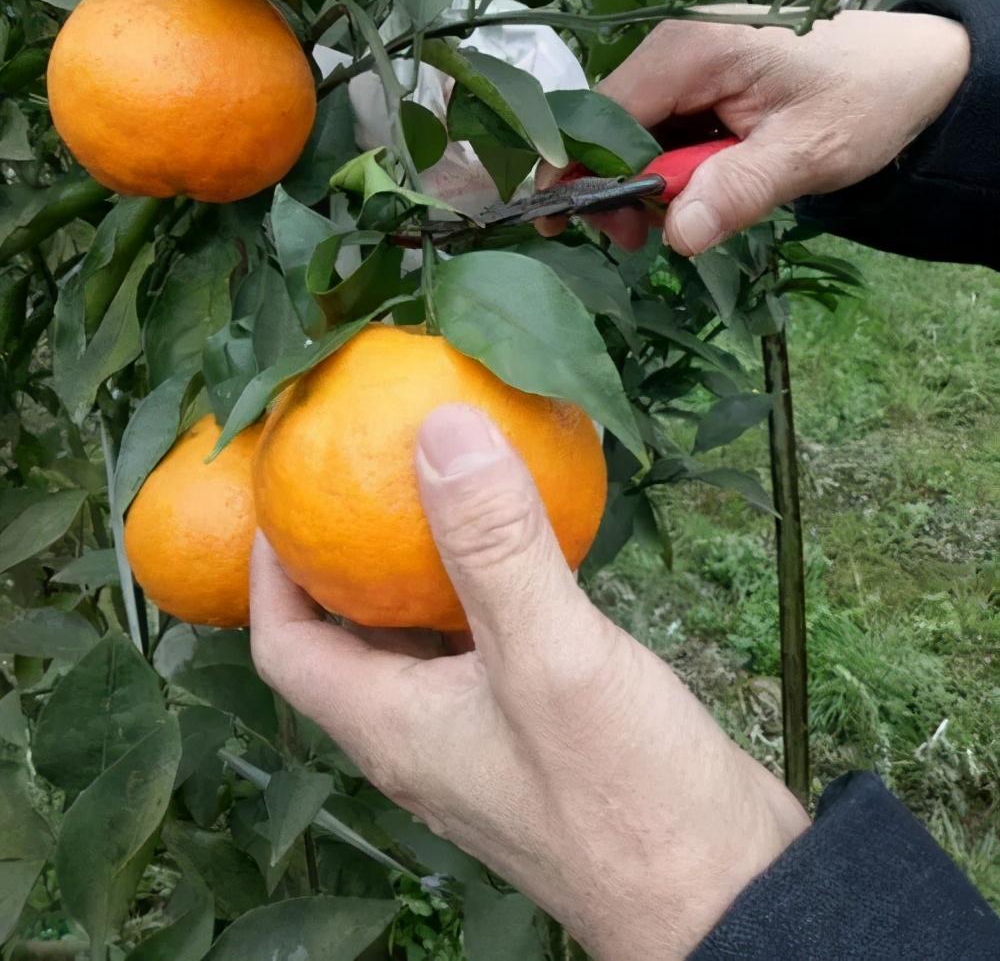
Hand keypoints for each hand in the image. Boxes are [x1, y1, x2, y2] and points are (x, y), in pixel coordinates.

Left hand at [251, 404, 808, 959]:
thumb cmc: (625, 798)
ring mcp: (482, 735)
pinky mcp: (540, 729)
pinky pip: (490, 642)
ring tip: (438, 485)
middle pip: (348, 636)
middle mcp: (423, 733)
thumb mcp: (551, 656)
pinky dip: (490, 586)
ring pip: (424, 637)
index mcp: (391, 726)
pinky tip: (529, 539)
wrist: (724, 896)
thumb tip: (440, 427)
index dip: (269, 566)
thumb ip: (495, 544)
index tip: (282, 489)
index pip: (284, 644)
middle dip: (341, 554)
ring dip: (420, 566)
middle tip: (359, 468)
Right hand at [539, 10, 969, 253]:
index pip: (601, 116)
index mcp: (691, 50)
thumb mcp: (806, 152)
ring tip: (671, 223)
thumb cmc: (866, 99)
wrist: (917, 68)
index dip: (579, 175)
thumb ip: (738, 189)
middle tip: (638, 241)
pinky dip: (664, 165)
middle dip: (610, 185)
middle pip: (606, 122)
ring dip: (639, 181)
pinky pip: (658, 124)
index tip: (579, 230)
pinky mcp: (700, 78)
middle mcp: (675, 45)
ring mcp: (686, 60)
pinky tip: (689, 194)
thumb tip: (675, 234)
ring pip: (629, 128)